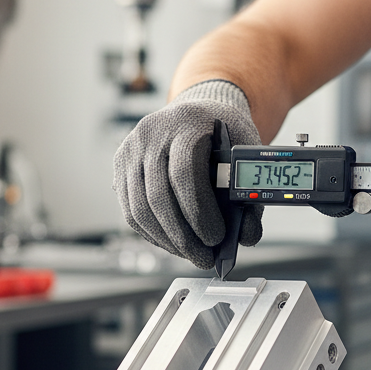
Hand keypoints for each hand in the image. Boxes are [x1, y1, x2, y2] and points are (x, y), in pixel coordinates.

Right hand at [113, 80, 262, 268]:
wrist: (199, 111)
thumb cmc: (226, 133)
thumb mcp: (246, 152)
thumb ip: (250, 193)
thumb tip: (246, 236)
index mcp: (187, 122)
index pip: (183, 172)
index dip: (198, 211)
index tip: (216, 238)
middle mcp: (152, 132)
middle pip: (157, 195)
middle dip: (182, 236)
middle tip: (204, 258)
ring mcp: (131, 148)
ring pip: (139, 208)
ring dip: (166, 240)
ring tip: (190, 254)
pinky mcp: (120, 164)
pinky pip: (130, 209)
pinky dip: (152, 233)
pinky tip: (172, 242)